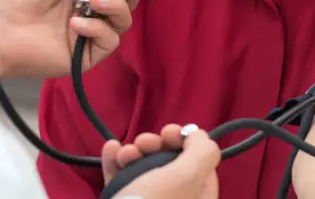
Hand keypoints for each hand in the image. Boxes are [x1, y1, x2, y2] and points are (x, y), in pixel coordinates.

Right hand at [102, 125, 219, 198]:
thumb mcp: (185, 178)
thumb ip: (202, 152)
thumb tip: (200, 136)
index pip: (203, 168)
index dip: (188, 144)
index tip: (171, 133)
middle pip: (172, 167)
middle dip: (156, 145)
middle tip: (145, 141)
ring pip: (145, 171)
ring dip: (134, 152)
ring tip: (124, 153)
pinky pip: (122, 181)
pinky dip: (116, 163)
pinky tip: (110, 149)